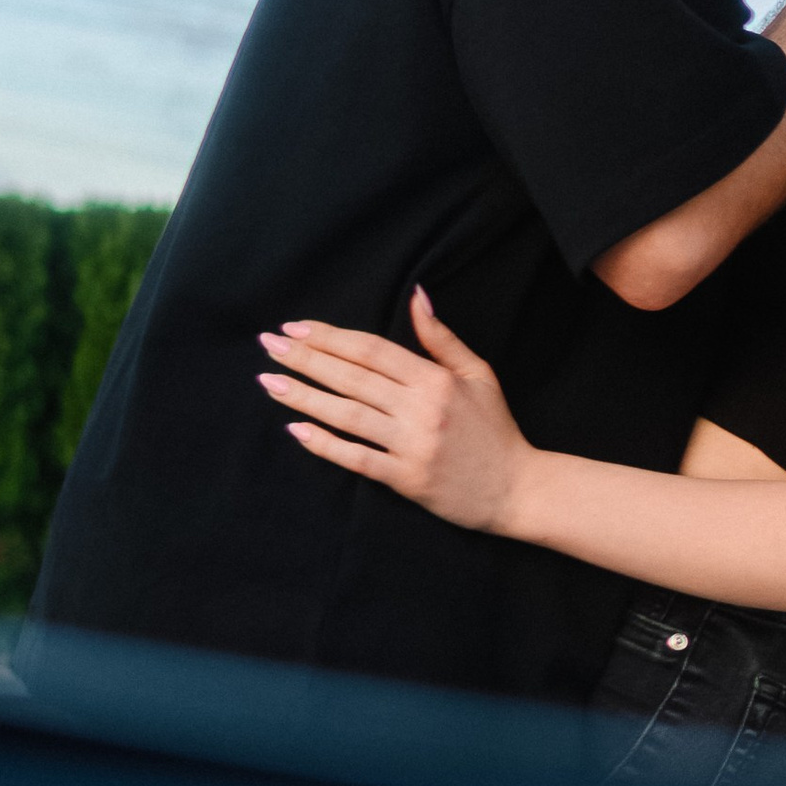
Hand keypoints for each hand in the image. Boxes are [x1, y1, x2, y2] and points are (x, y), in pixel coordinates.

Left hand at [258, 288, 529, 527]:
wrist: (517, 490)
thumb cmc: (496, 429)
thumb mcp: (478, 374)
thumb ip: (441, 338)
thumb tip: (416, 295)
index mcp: (436, 379)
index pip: (372, 350)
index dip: (331, 337)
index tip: (295, 327)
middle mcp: (422, 409)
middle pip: (352, 378)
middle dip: (306, 359)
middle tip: (268, 345)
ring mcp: (412, 445)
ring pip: (348, 415)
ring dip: (305, 397)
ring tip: (270, 382)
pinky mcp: (407, 479)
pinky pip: (358, 459)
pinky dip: (325, 444)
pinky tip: (296, 430)